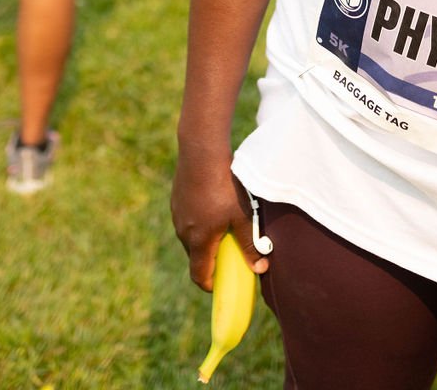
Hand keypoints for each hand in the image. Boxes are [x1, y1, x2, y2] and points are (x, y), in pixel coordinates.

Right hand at [171, 146, 269, 290]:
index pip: (199, 276)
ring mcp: (177, 215)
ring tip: (223, 225)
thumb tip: (260, 269)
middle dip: (211, 259)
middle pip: (195, 257)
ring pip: (190, 237)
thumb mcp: (242, 216)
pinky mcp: (176, 200)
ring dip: (204, 239)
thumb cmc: (225, 185)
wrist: (201, 151)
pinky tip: (212, 204)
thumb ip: (250, 244)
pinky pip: (187, 219)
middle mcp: (183, 232)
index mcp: (199, 241)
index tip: (222, 285)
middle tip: (229, 252)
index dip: (211, 285)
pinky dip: (198, 221)